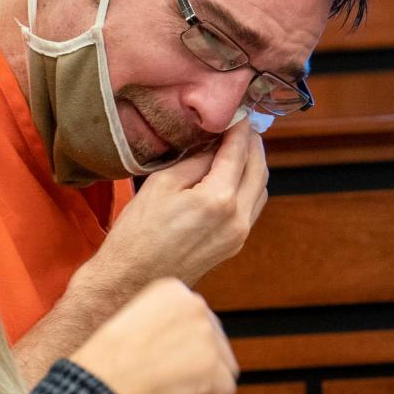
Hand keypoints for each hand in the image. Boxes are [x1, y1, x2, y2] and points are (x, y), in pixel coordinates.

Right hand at [70, 278, 237, 393]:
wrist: (101, 377)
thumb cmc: (108, 357)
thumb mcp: (136, 318)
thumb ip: (168, 320)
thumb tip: (192, 342)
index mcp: (172, 288)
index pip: (199, 319)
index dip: (187, 345)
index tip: (168, 358)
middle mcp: (194, 304)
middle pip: (217, 341)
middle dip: (198, 364)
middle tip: (170, 379)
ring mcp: (206, 334)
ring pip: (225, 365)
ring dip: (205, 382)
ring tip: (175, 392)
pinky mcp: (212, 364)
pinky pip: (226, 389)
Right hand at [87, 120, 268, 292]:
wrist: (133, 280)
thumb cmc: (137, 235)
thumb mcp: (160, 185)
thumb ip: (193, 162)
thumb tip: (212, 147)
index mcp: (218, 199)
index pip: (238, 152)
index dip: (239, 128)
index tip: (238, 113)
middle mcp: (237, 218)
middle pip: (258, 169)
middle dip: (252, 144)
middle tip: (241, 126)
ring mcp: (239, 234)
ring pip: (260, 189)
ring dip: (253, 165)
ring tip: (237, 149)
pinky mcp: (234, 245)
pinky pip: (252, 207)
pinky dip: (248, 186)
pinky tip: (232, 177)